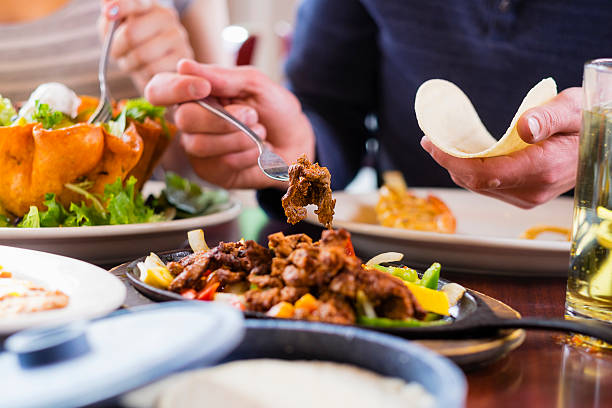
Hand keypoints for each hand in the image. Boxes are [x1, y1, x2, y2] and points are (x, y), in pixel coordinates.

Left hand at [99, 0, 193, 90]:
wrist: (157, 67)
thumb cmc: (133, 45)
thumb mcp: (117, 28)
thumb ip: (111, 17)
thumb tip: (107, 5)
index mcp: (149, 5)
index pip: (135, 3)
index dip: (121, 7)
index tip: (108, 14)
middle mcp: (167, 16)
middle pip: (132, 33)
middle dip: (117, 47)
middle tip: (115, 53)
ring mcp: (178, 36)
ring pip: (142, 55)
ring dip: (128, 63)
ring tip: (130, 63)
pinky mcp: (182, 58)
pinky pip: (153, 69)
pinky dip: (143, 74)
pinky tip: (145, 70)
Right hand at [145, 59, 315, 188]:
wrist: (296, 141)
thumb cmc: (274, 109)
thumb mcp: (255, 84)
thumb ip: (222, 77)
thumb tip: (183, 66)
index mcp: (195, 94)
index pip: (160, 89)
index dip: (174, 88)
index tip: (203, 88)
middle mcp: (190, 121)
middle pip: (183, 119)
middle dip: (222, 118)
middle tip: (251, 114)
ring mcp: (197, 149)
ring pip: (199, 145)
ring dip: (238, 137)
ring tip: (258, 132)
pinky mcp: (211, 172)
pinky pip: (219, 164)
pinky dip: (245, 155)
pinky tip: (256, 152)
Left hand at [421, 88, 581, 208]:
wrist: (602, 143)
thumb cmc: (587, 120)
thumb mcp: (573, 108)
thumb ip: (548, 117)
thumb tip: (523, 127)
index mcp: (543, 168)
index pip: (486, 174)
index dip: (453, 161)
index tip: (433, 144)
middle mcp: (533, 189)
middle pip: (476, 183)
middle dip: (448, 162)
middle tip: (429, 140)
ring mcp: (529, 197)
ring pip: (480, 187)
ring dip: (456, 167)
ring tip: (439, 145)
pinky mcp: (524, 196)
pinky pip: (489, 187)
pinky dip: (471, 171)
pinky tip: (461, 155)